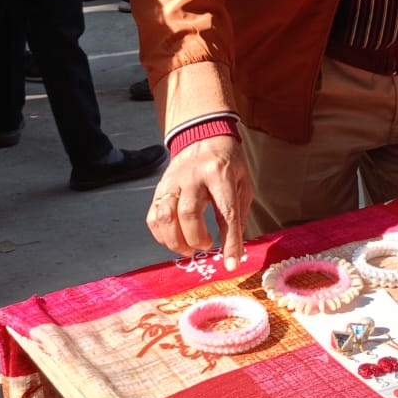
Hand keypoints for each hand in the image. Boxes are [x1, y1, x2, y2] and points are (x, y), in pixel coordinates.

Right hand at [146, 134, 251, 270]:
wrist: (203, 133)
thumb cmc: (228, 161)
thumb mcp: (243, 182)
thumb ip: (239, 214)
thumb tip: (234, 250)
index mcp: (221, 173)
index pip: (226, 212)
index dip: (229, 241)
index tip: (230, 264)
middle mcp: (194, 176)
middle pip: (188, 214)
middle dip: (196, 239)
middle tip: (205, 246)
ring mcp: (173, 180)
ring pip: (166, 216)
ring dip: (175, 241)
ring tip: (188, 249)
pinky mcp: (160, 186)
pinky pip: (153, 215)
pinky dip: (161, 235)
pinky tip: (173, 240)